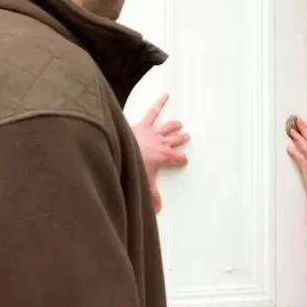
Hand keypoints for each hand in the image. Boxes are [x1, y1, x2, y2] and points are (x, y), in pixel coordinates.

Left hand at [132, 94, 189, 212]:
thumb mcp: (143, 183)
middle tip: (186, 137)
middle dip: (181, 139)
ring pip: (168, 127)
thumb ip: (151, 197)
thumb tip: (157, 212)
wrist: (120, 148)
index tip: (183, 161)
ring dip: (174, 126)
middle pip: (176, 141)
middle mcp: (162, 143)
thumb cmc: (132, 165)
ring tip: (179, 124)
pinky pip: (153, 112)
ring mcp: (153, 132)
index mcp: (165, 157)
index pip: (180, 159)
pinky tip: (165, 95)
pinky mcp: (144, 124)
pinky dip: (160, 103)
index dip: (182, 160)